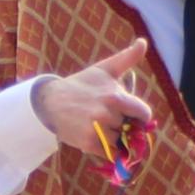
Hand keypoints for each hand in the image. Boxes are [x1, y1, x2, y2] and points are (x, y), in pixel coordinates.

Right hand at [32, 40, 160, 157]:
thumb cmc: (82, 84)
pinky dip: (106, 149)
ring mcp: (97, 130)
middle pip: (131, 128)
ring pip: (121, 141)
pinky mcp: (88, 143)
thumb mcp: (105, 69)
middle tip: (107, 117)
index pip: (143, 113)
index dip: (140, 115)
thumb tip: (143, 41)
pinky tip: (95, 135)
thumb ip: (127, 58)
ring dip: (114, 138)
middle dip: (123, 125)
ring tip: (99, 125)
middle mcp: (107, 114)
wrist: (51, 101)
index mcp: (115, 96)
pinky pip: (109, 153)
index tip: (130, 113)